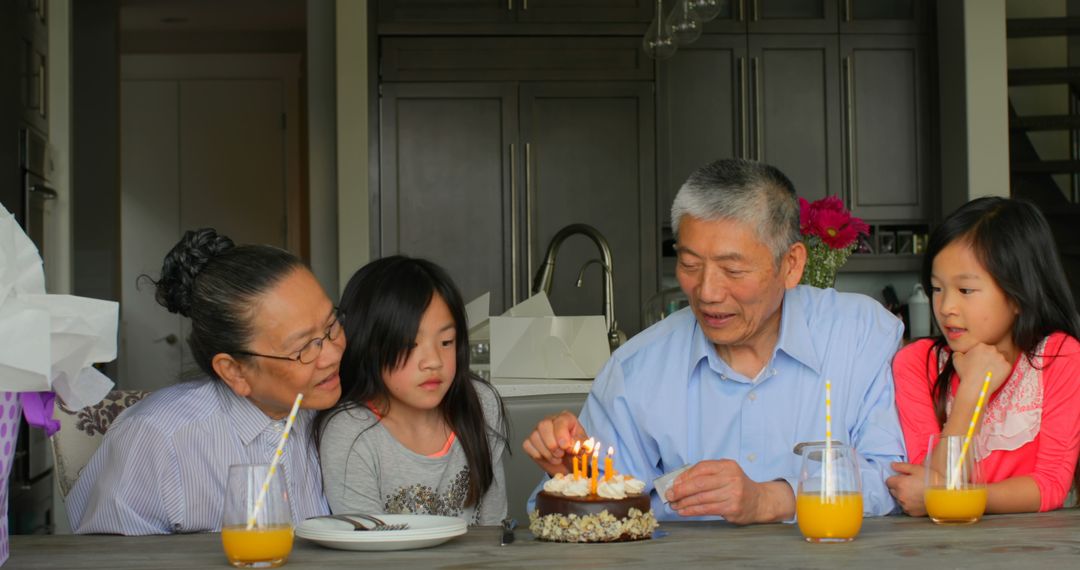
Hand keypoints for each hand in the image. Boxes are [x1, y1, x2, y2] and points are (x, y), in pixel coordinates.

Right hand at [521, 411, 588, 475]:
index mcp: (566, 419)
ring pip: (534, 436)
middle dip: (552, 444)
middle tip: (560, 454)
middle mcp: (551, 421)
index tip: (565, 447)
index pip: (560, 421)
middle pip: (543, 425)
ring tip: (557, 458)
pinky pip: (528, 445)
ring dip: (546, 452)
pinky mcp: (530, 441)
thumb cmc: (577, 453)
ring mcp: (539, 431)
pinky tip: (547, 457)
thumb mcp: (585, 449)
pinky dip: (538, 455)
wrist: (570, 466)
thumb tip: (572, 445)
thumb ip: (580, 445)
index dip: (562, 435)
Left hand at [666, 460, 781, 524]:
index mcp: (727, 466)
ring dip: (684, 503)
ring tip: (674, 504)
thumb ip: (705, 474)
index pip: (701, 468)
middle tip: (669, 495)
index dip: (684, 476)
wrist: (759, 501)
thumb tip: (679, 481)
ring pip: (701, 498)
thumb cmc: (736, 486)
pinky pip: (706, 510)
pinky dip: (691, 510)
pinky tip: (683, 511)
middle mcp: (731, 478)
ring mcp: (732, 494)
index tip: (673, 483)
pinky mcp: (732, 508)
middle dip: (680, 490)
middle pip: (699, 484)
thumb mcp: (725, 473)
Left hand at [886, 462, 926, 516]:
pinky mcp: (911, 512)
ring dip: (902, 496)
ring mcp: (905, 505)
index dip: (894, 479)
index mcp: (899, 484)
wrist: (944, 495)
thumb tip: (891, 465)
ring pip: (898, 499)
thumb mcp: (917, 469)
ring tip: (914, 493)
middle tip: (909, 485)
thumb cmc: (931, 480)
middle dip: (897, 487)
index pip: (888, 481)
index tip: (901, 479)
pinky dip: (908, 504)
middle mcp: (900, 495)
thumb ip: (902, 467)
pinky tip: (917, 500)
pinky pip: (905, 507)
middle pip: (892, 491)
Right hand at [952, 343, 1011, 397]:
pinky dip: (1002, 370)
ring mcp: (1001, 358)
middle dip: (990, 358)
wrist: (975, 386)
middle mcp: (992, 349)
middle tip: (985, 367)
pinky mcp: (1008, 366)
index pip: (984, 348)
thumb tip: (960, 353)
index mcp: (981, 346)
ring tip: (990, 371)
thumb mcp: (956, 359)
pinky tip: (995, 375)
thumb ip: (958, 352)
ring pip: (1001, 358)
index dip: (981, 355)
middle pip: (993, 352)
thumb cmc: (965, 373)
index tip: (979, 362)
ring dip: (997, 363)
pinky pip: (1006, 366)